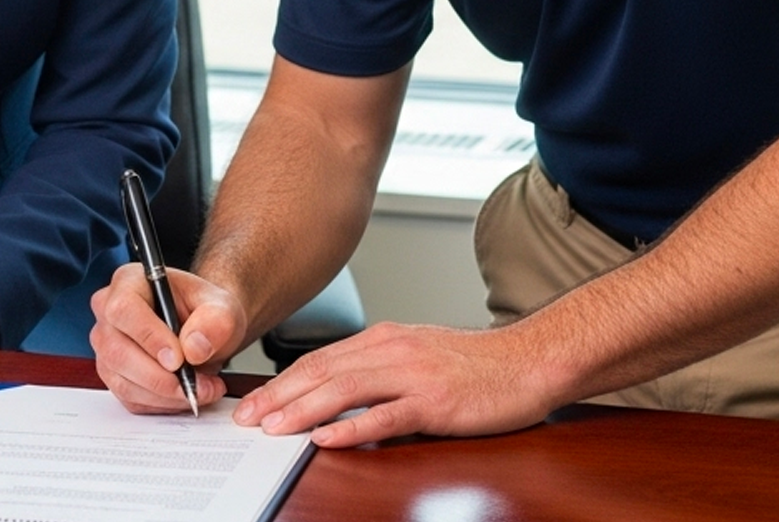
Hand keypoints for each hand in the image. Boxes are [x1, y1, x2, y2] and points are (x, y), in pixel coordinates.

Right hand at [88, 263, 245, 413]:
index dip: (149, 337)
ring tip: (201, 390)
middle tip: (196, 385)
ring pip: (123, 381)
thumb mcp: (223, 308)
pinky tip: (185, 395)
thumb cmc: (206, 312)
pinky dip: (161, 404)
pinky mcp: (114, 375)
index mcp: (129, 282)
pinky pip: (130, 399)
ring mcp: (107, 347)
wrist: (205, 331)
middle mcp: (109, 314)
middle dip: (160, 377)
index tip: (178, 359)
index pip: (123, 309)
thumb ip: (215, 321)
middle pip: (117, 351)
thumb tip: (194, 348)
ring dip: (165, 395)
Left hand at [230, 321, 562, 447]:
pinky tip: (327, 438)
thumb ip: (378, 369)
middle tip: (249, 420)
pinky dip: (353, 427)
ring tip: (274, 429)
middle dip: (280, 397)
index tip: (255, 403)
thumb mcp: (417, 354)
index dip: (283, 382)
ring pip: (345, 390)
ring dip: (304, 410)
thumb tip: (335, 390)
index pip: (320, 360)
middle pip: (323, 373)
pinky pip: (385, 416)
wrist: (529, 361)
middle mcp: (393, 350)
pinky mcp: (436, 401)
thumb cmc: (476, 364)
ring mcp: (414, 375)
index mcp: (385, 339)